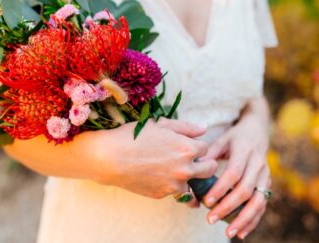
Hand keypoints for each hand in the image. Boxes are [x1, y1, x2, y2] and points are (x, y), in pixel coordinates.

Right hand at [88, 118, 218, 198]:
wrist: (107, 159)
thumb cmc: (131, 137)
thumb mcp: (158, 125)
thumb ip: (185, 127)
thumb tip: (204, 129)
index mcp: (187, 149)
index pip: (207, 148)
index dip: (196, 145)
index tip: (186, 145)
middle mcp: (186, 169)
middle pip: (210, 169)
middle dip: (204, 164)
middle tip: (188, 160)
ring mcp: (174, 185)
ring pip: (193, 184)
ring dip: (187, 177)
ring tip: (170, 170)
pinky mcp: (162, 195)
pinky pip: (174, 192)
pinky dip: (169, 185)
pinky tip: (155, 176)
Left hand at [200, 112, 270, 238]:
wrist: (258, 131)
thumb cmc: (233, 138)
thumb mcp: (221, 140)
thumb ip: (208, 153)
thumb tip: (192, 167)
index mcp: (245, 152)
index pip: (233, 173)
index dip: (220, 189)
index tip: (206, 201)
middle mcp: (258, 165)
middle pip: (245, 190)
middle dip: (228, 207)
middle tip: (210, 219)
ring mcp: (265, 177)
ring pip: (258, 201)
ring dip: (243, 219)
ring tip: (228, 232)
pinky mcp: (268, 186)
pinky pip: (262, 206)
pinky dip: (253, 221)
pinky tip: (241, 232)